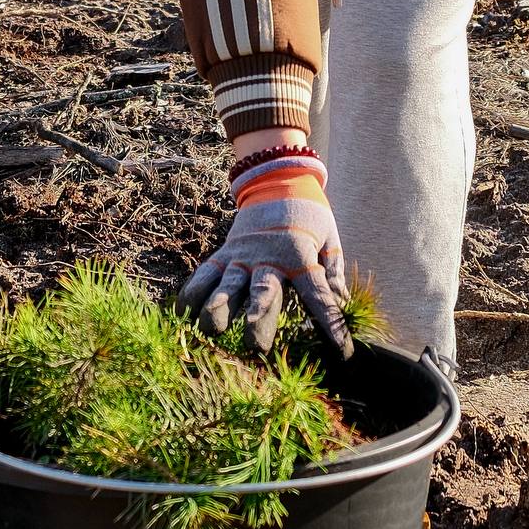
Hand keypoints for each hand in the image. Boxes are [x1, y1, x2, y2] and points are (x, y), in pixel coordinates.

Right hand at [178, 178, 352, 357]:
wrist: (276, 178)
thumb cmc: (309, 213)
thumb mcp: (329, 236)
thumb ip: (333, 270)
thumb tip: (343, 302)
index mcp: (300, 254)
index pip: (318, 293)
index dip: (330, 321)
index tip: (342, 350)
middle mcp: (268, 256)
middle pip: (263, 291)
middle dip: (259, 318)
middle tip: (257, 346)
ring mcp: (242, 254)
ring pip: (228, 283)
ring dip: (219, 308)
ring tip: (212, 330)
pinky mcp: (225, 252)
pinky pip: (206, 273)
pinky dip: (194, 292)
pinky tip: (184, 315)